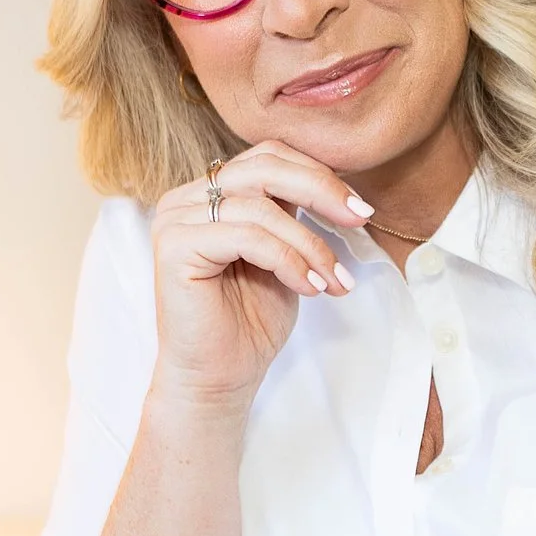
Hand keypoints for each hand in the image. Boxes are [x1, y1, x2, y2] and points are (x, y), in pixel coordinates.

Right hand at [145, 141, 373, 410]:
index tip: (361, 208)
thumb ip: (295, 213)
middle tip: (360, 219)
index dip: (318, 174)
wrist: (221, 378)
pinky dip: (288, 260)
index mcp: (212, 192)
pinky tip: (310, 287)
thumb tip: (341, 186)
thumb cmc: (251, 321)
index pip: (268, 157)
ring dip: (309, 244)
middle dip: (321, 191)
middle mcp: (187, 198)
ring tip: (333, 280)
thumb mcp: (286, 254)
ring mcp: (176, 220)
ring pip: (260, 208)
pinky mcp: (174, 247)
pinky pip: (246, 236)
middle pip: (263, 168)